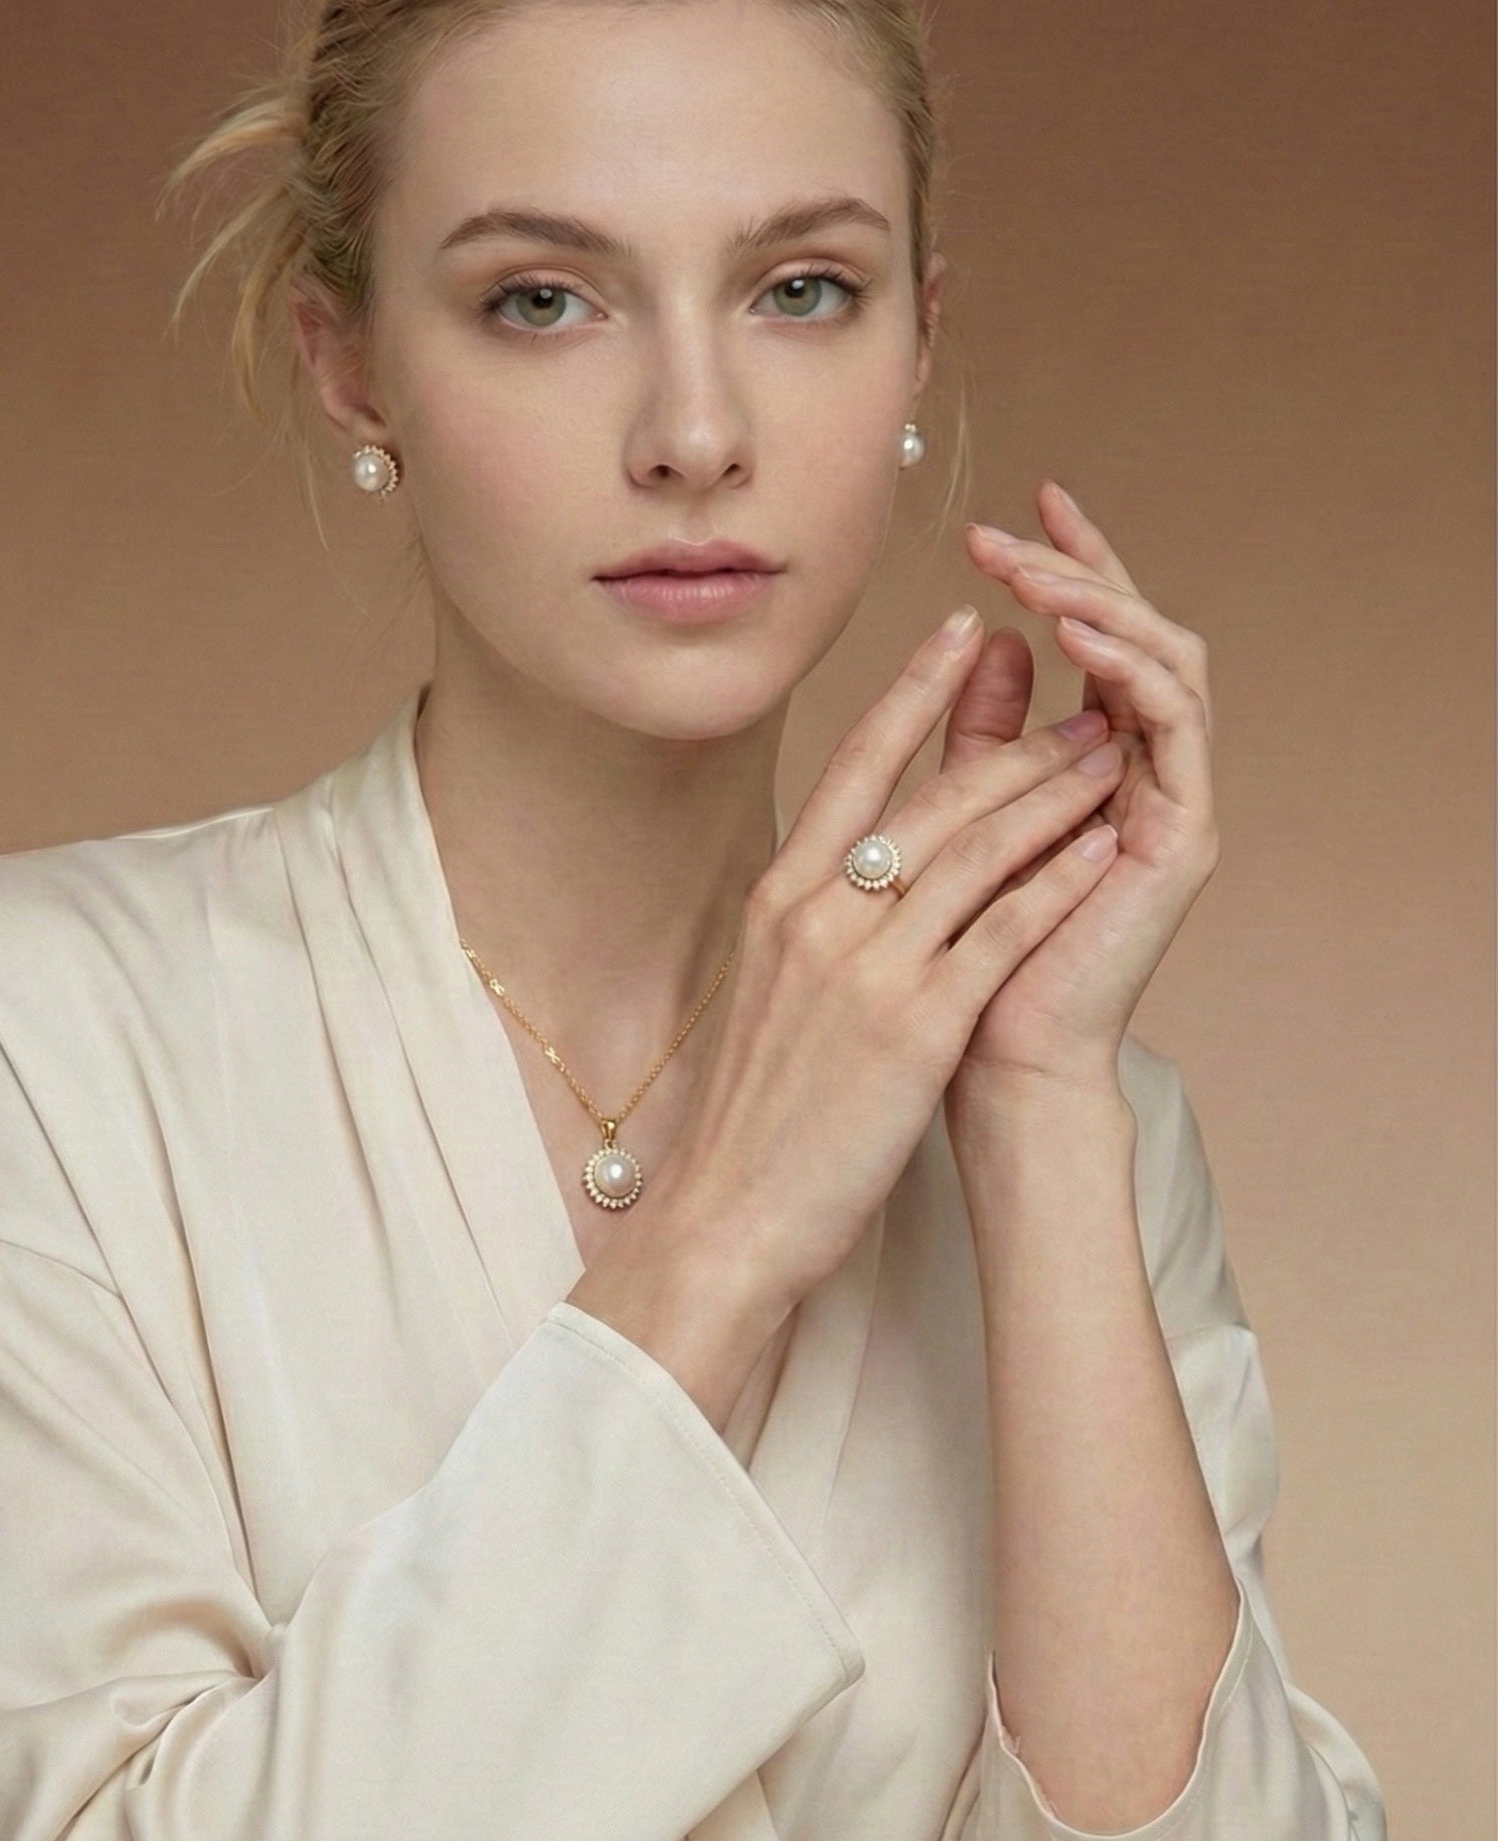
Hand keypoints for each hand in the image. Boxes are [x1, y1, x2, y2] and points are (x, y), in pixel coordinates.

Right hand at [628, 602, 1126, 1333]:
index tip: (958, 631)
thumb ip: (807, 918)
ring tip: (1110, 753)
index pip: (853, 768)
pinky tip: (1104, 847)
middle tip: (1076, 699)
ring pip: (976, 852)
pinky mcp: (917, 1026)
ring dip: (1053, 795)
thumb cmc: (753, 1111)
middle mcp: (819, 915)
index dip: (911, 693)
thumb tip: (848, 867)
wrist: (730, 1210)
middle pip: (929, 799)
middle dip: (1013, 741)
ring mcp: (868, 967)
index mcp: (779, 899)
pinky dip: (1058, 881)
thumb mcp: (765, 988)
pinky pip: (1002, 931)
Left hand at [943, 480, 1220, 1104]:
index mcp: (1099, 760)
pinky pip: (1174, 727)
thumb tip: (979, 636)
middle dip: (1077, 572)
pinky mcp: (1183, 835)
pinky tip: (1074, 638)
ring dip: (1101, 607)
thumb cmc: (964, 950)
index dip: (1067, 568)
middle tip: (1010, 531)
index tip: (1018, 507)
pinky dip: (1128, 672)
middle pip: (1139, 634)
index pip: (1098, 637)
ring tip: (1036, 576)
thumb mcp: (961, 814)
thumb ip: (979, 732)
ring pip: (1167, 663)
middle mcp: (1146, 771)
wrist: (990, 1058)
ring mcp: (1173, 800)